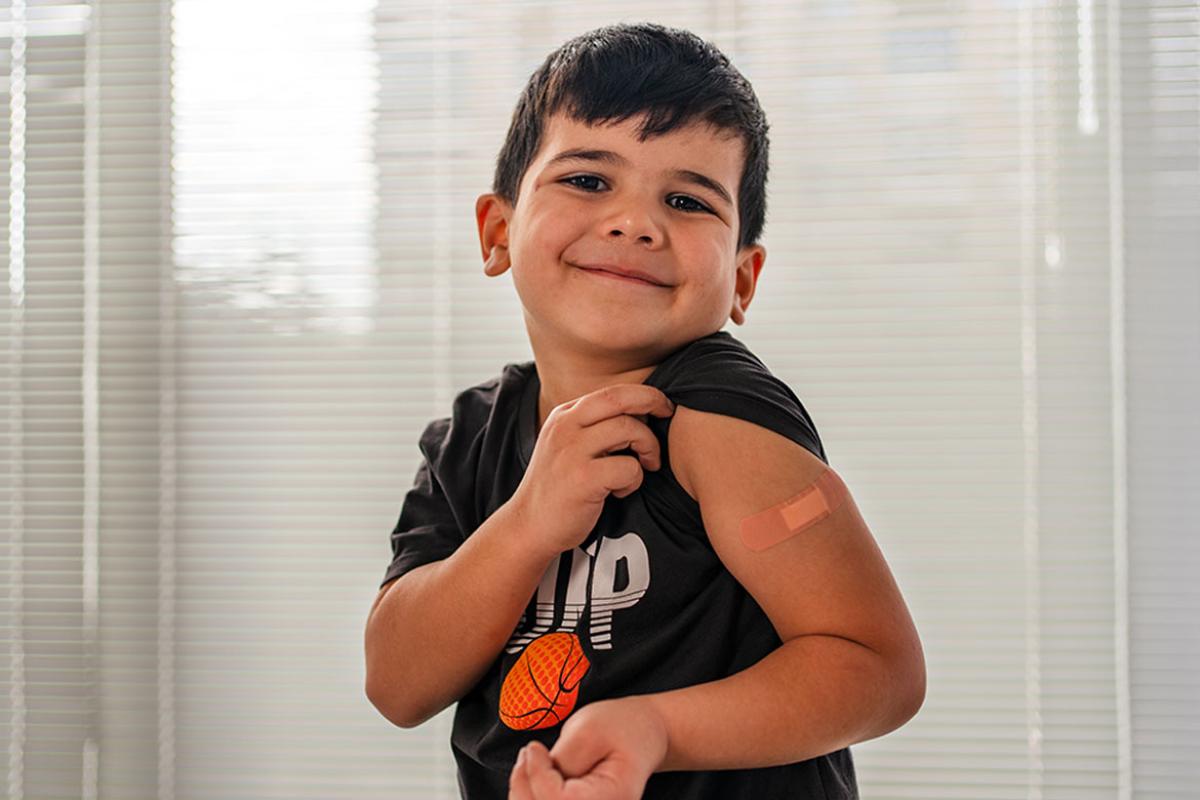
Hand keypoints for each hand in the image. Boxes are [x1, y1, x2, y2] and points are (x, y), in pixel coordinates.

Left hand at [507, 696, 669, 799]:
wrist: (642, 735)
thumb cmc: (620, 727)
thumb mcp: (590, 728)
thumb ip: (563, 758)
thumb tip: (535, 777)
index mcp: (615, 797)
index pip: (560, 799)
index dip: (537, 775)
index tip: (533, 748)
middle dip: (525, 787)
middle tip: (527, 756)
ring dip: (525, 793)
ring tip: (530, 764)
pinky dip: (532, 797)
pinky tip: (535, 777)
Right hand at [510, 384, 675, 558]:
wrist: (528, 527)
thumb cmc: (557, 489)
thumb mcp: (567, 446)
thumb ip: (593, 428)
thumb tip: (640, 413)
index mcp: (564, 416)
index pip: (611, 392)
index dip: (643, 394)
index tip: (661, 405)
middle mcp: (565, 427)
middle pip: (620, 398)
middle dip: (653, 401)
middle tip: (668, 415)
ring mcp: (572, 451)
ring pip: (629, 429)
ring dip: (648, 447)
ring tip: (643, 467)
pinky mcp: (582, 479)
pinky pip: (629, 467)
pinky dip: (634, 479)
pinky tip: (619, 492)